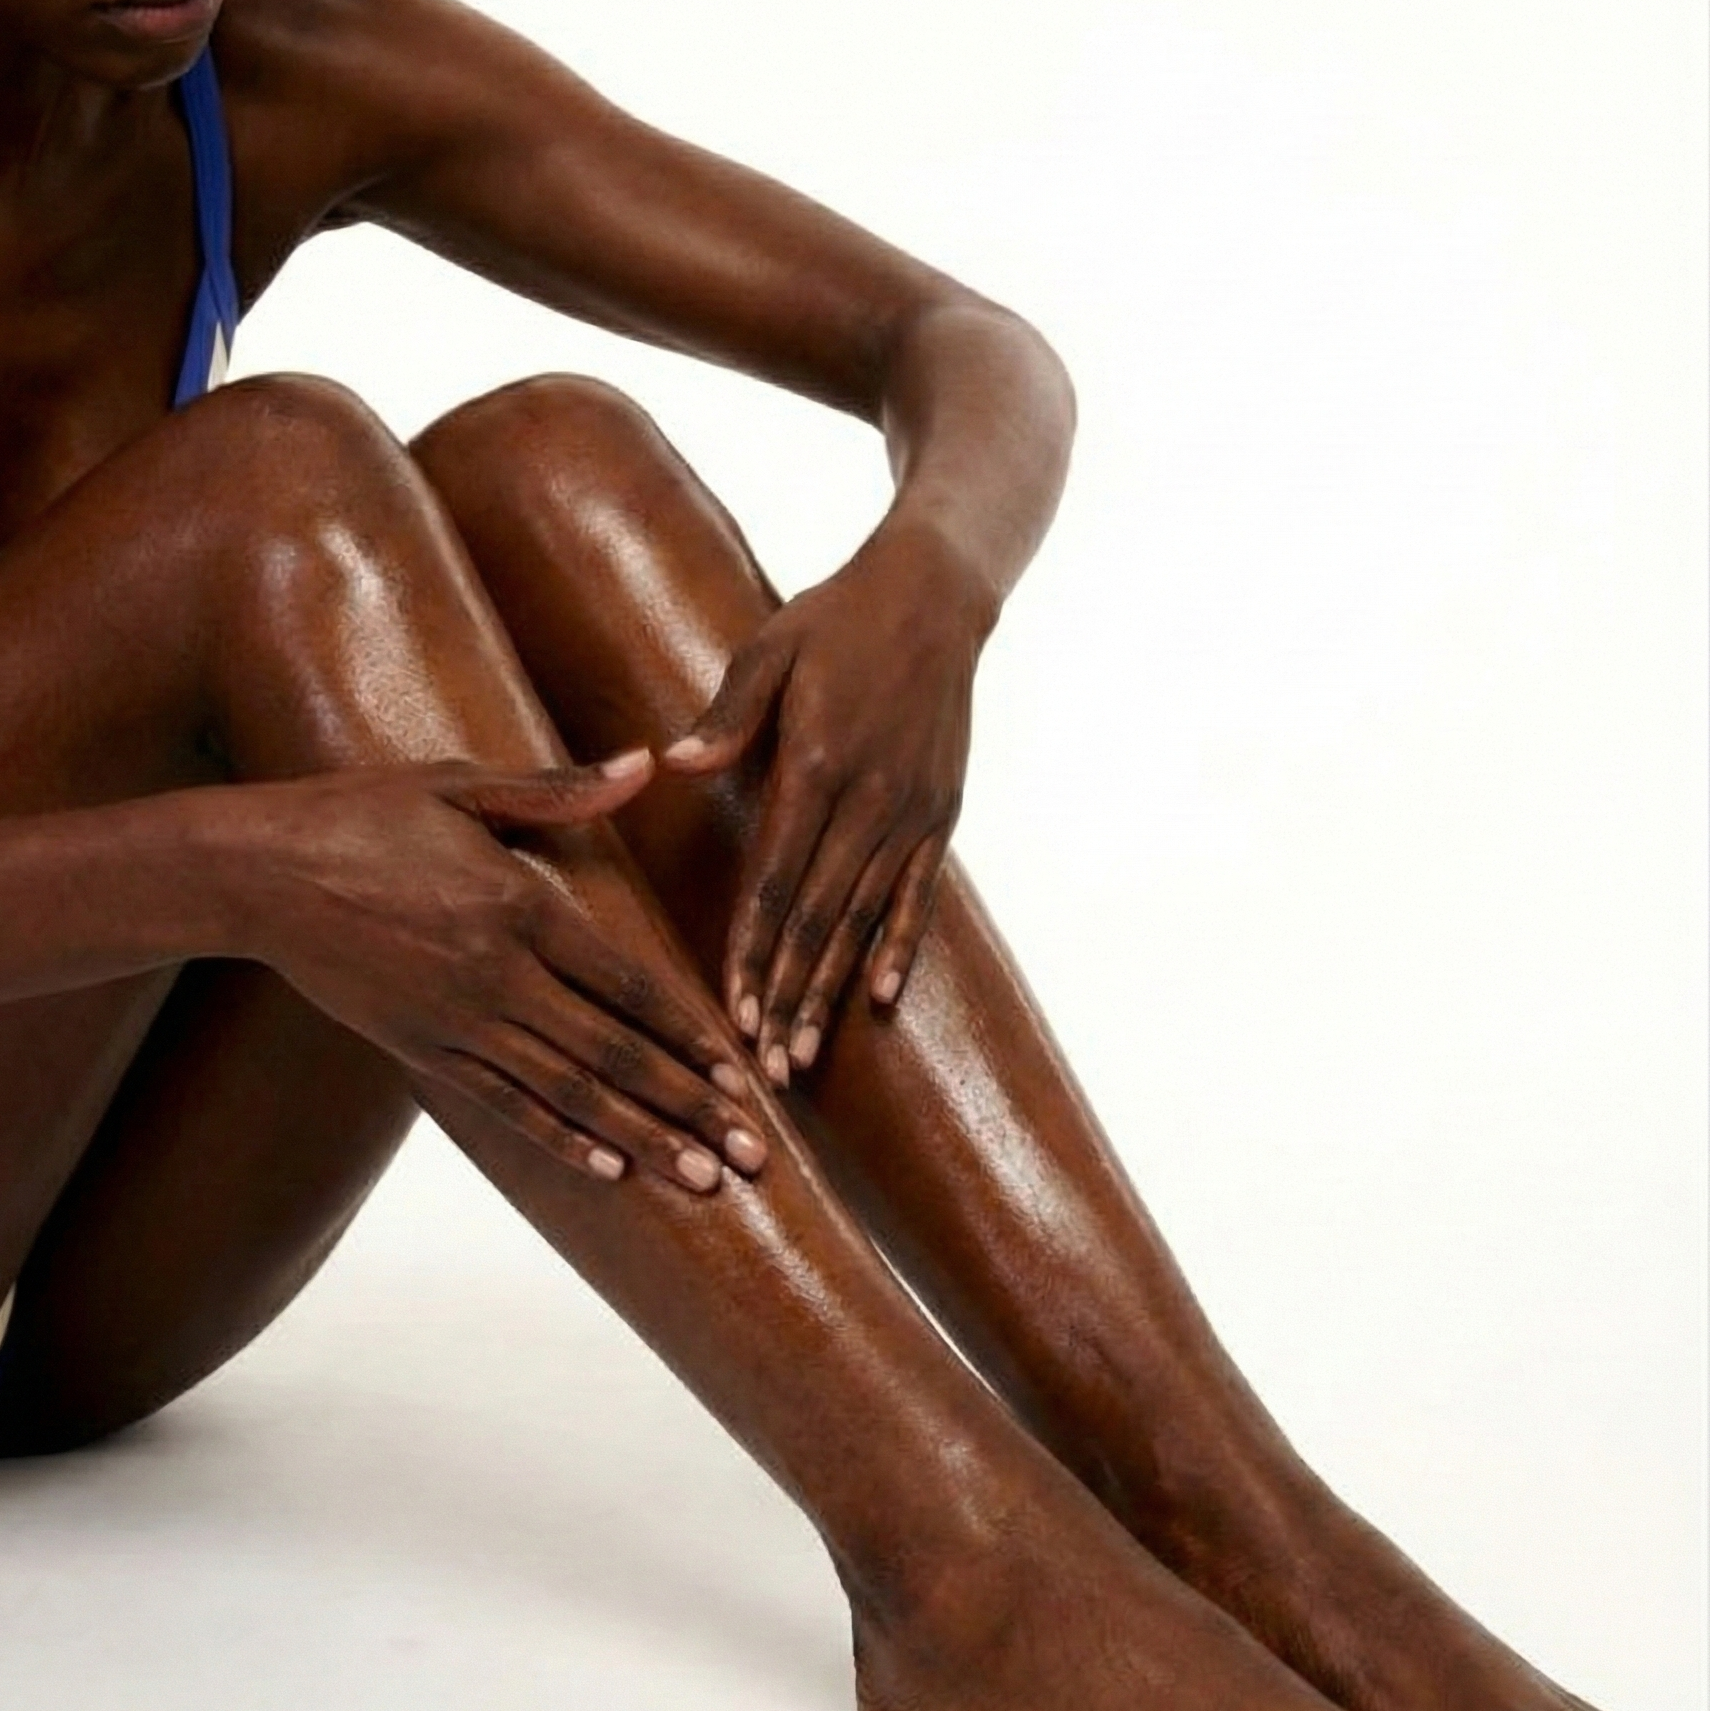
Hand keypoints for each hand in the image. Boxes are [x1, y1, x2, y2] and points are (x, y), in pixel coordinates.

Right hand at [217, 753, 764, 1192]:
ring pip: (567, 1095)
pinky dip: (558, 1140)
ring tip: (700, 1180)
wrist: (253, 873)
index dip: (692, 1036)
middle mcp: (497, 979)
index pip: (629, 987)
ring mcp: (456, 1024)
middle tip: (751, 1154)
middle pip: (613, 1056)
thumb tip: (644, 761)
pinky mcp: (420, 1052)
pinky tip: (608, 1170)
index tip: (742, 1076)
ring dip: (641, 1139)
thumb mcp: (462, 785)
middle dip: (689, 1108)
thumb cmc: (362, 817)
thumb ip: (560, 789)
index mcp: (521, 910)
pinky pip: (503, 1107)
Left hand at [663, 529, 990, 1083]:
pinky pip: (918, 893)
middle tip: (764, 1063)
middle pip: (818, 917)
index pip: (776, 878)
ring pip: (864, 919)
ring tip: (807, 1050)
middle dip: (787, 994)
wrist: (936, 595)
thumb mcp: (772, 650)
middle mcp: (870, 799)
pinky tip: (880, 997)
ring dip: (832, 988)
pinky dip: (900, 947)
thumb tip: (673, 764)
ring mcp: (912, 811)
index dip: (752, 949)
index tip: (731, 1008)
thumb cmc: (837, 619)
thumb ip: (728, 715)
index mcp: (818, 763)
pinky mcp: (941, 812)